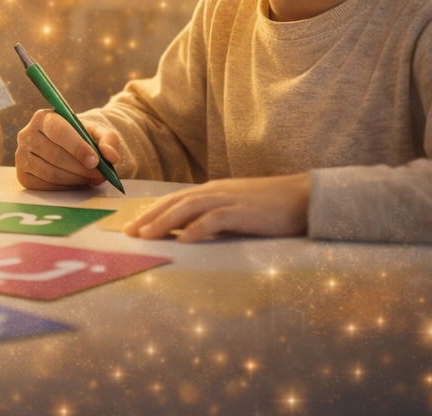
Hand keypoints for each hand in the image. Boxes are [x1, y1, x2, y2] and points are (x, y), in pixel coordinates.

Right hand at [15, 109, 122, 189]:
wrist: (65, 146)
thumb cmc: (80, 137)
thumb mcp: (96, 132)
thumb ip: (108, 140)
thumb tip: (111, 156)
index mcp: (43, 118)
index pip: (58, 131)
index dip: (77, 147)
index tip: (95, 161)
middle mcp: (27, 134)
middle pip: (54, 155)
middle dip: (81, 168)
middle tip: (99, 175)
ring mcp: (21, 156)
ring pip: (50, 173)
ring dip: (75, 180)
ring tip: (91, 179)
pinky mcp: (22, 174)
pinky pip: (44, 186)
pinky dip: (64, 188)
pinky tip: (77, 183)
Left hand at [124, 174, 309, 242]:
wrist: (303, 197)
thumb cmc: (270, 206)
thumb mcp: (235, 208)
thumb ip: (213, 216)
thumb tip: (190, 231)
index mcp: (211, 191)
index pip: (173, 200)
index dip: (151, 212)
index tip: (132, 227)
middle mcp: (214, 191)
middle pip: (174, 202)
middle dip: (149, 217)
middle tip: (129, 234)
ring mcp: (228, 200)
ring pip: (187, 208)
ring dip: (164, 222)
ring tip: (146, 236)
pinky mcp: (243, 211)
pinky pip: (215, 219)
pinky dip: (197, 228)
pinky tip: (183, 240)